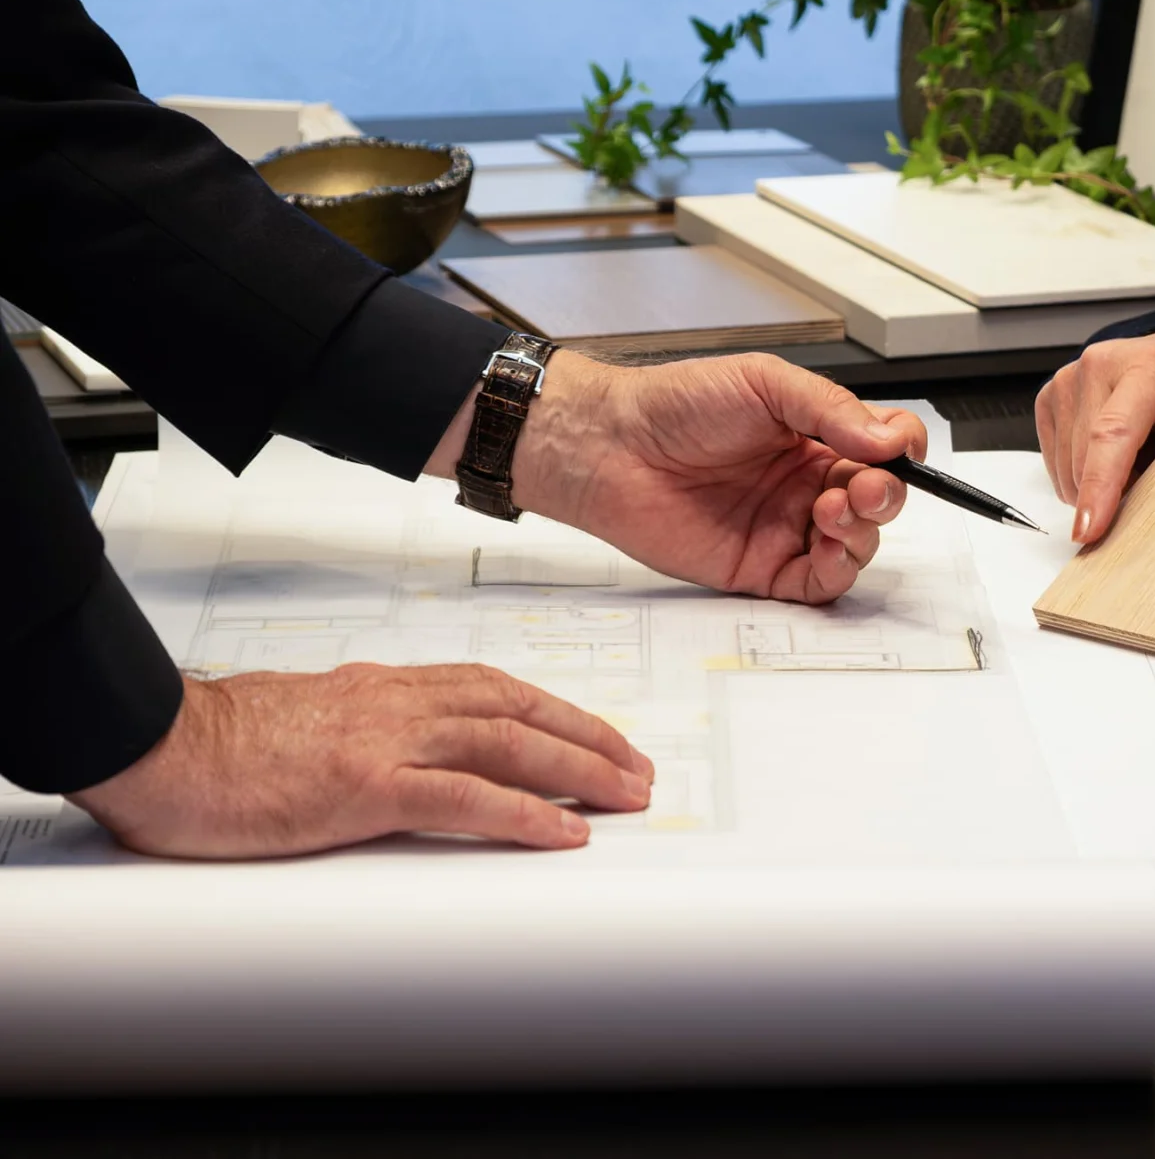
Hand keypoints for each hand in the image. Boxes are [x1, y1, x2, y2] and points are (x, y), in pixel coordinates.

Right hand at [67, 665, 653, 859]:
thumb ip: (358, 731)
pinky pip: (464, 797)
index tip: (593, 734)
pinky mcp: (364, 786)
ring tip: (626, 795)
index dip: (553, 710)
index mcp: (382, 687)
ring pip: (509, 744)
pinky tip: (564, 831)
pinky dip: (524, 813)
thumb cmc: (216, 743)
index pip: (491, 688)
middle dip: (588, 738)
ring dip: (579, 769)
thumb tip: (394, 754)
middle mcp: (396, 703)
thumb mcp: (305, 722)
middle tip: (636, 769)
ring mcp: (384, 741)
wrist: (155, 745)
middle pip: (518, 709)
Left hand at [431, 352, 926, 603]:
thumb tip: (886, 439)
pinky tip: (827, 538)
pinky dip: (838, 566)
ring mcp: (787, 527)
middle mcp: (806, 483)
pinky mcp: (763, 569)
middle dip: (887, 494)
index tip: (896, 448)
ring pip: (858, 543)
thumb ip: (830, 409)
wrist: (612, 447)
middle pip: (879, 500)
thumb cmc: (674, 407)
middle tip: (867, 484)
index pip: (883, 449)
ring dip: (864, 528)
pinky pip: (820, 582)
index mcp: (813, 436)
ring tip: (836, 506)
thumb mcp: (764, 382)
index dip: (901, 451)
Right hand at [1035, 318, 1154, 542]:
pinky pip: (1054, 463)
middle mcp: (1099, 367)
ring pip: (1065, 469)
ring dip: (1095, 482)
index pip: (1112, 434)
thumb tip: (1149, 520)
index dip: (1098, 487)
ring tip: (1135, 454)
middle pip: (1084, 460)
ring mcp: (1070, 379)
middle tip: (1152, 475)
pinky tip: (1109, 452)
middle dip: (1110, 494)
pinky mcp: (1050, 396)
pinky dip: (1080, 473)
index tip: (1088, 530)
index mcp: (1147, 368)